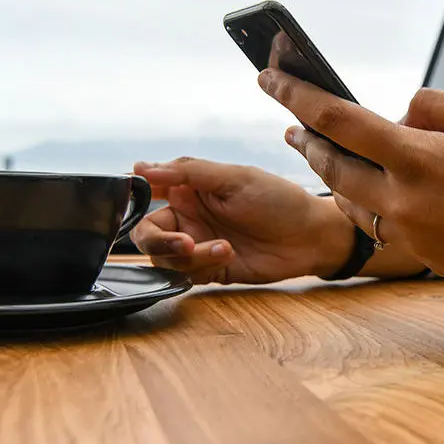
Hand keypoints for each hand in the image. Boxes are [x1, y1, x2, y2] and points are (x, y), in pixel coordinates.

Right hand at [129, 158, 351, 284]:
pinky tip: (228, 254)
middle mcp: (188, 217)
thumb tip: (140, 168)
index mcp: (189, 189)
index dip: (133, 200)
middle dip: (159, 242)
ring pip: (165, 259)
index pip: (146, 192)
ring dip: (189, 256)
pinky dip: (202, 267)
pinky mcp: (209, 269)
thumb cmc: (278, 200)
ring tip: (223, 247)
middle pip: (147, 234)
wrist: (310, 237)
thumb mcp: (234, 178)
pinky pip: (187, 275)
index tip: (138, 204)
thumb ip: (187, 172)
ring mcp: (198, 244)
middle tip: (184, 243)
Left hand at [257, 68, 443, 301]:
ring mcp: (411, 235)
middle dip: (307, 141)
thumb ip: (440, 109)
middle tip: (291, 124)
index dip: (297, 95)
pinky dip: (363, 202)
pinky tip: (366, 190)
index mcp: (420, 160)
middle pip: (332, 167)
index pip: (339, 121)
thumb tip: (401, 113)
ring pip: (350, 202)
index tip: (268, 77)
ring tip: (322, 152)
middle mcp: (404, 202)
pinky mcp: (424, 257)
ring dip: (332, 175)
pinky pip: (378, 224)